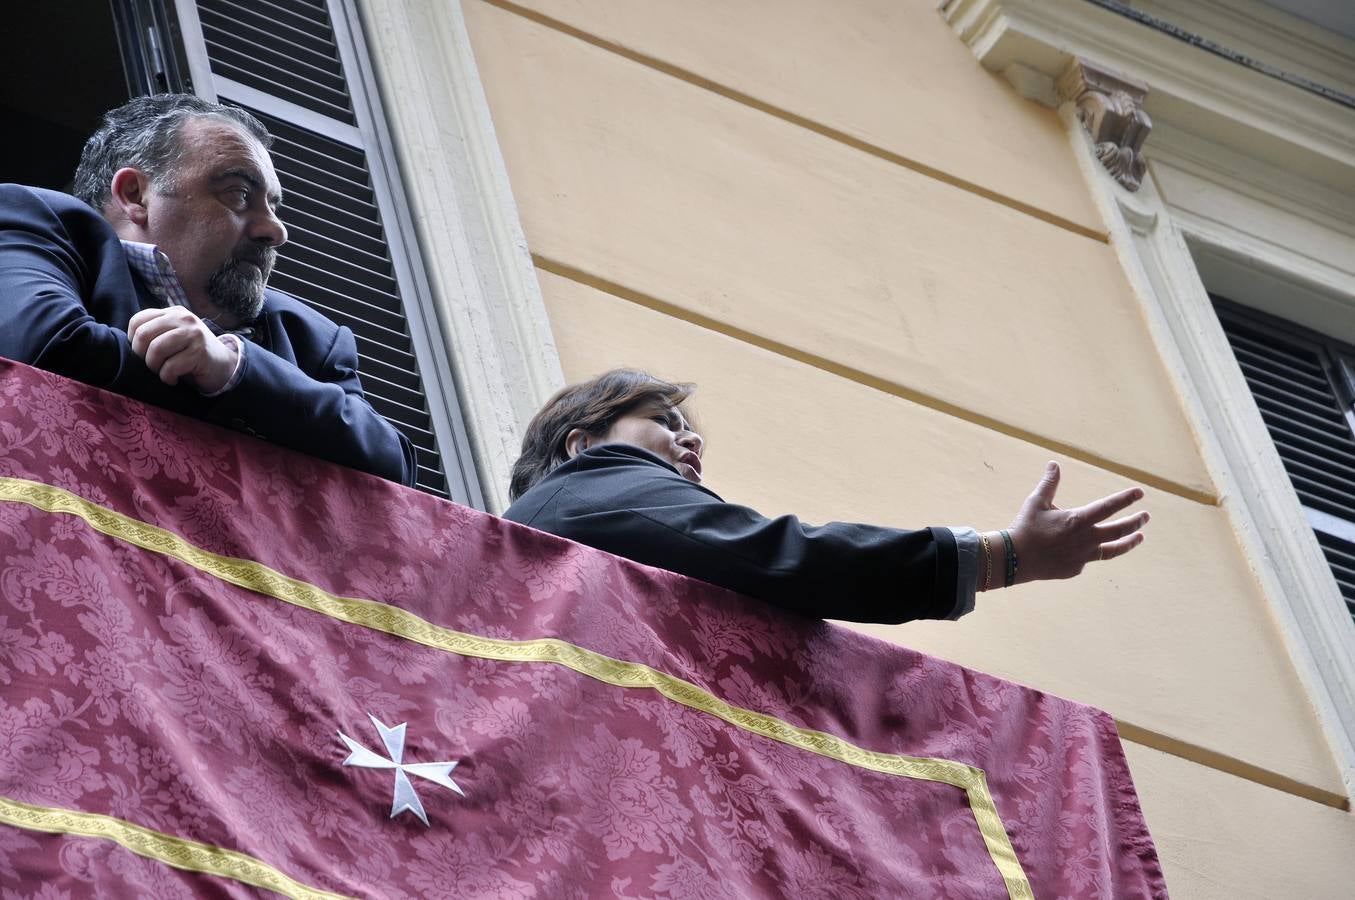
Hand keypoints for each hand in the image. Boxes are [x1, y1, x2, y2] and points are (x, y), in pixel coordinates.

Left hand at [128, 306, 237, 394]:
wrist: (224, 366)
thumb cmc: (192, 354)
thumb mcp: (174, 336)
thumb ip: (156, 332)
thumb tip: (127, 342)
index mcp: (173, 313)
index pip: (138, 320)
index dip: (133, 340)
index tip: (144, 353)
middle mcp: (183, 318)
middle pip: (143, 334)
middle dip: (142, 356)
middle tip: (152, 365)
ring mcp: (193, 334)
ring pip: (156, 350)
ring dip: (154, 367)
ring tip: (163, 372)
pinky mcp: (200, 352)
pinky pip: (171, 366)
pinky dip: (167, 378)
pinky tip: (174, 380)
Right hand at [1000, 461, 1148, 583]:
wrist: (1014, 559)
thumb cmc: (1025, 527)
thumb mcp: (1036, 502)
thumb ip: (1049, 483)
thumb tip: (1054, 464)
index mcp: (1078, 520)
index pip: (1109, 506)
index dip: (1126, 499)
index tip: (1140, 493)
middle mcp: (1086, 539)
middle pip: (1119, 530)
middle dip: (1135, 522)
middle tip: (1146, 516)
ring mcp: (1083, 556)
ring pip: (1114, 550)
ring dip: (1129, 542)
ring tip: (1140, 537)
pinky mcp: (1076, 569)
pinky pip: (1090, 559)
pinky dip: (1094, 552)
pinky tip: (1095, 548)